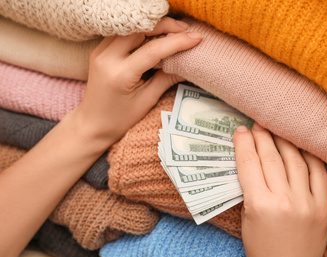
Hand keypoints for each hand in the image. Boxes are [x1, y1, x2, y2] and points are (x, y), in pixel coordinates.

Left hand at [74, 17, 201, 143]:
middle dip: (164, 26)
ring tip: (173, 31)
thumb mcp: (146, 101)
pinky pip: (122, 33)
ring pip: (130, 28)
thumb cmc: (119, 119)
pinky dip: (140, 32)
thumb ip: (166, 79)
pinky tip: (154, 36)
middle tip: (185, 29)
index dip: (177, 42)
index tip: (196, 37)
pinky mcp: (99, 51)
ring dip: (152, 26)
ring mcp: (100, 52)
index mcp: (120, 74)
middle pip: (139, 30)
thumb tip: (187, 65)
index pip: (153, 49)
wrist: (92, 124)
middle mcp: (107, 58)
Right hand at [233, 123, 326, 256]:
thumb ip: (249, 187)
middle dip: (262, 137)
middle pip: (271, 158)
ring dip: (283, 142)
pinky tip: (300, 147)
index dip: (244, 144)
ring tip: (276, 132)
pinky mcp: (323, 207)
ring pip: (295, 161)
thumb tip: (251, 159)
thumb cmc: (260, 245)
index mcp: (259, 204)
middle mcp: (283, 200)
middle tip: (257, 126)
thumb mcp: (245, 216)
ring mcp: (307, 202)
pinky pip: (318, 173)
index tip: (241, 130)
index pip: (249, 164)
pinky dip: (309, 157)